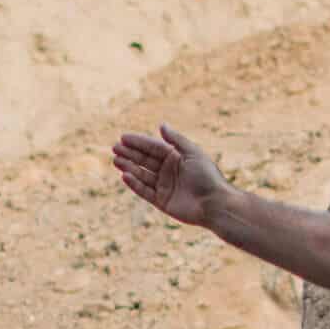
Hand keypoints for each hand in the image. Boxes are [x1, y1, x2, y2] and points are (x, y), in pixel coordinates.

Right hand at [111, 125, 228, 227]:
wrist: (214, 203)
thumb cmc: (207, 176)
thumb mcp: (192, 153)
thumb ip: (176, 140)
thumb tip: (161, 125)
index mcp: (176, 158)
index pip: (153, 148)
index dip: (138, 142)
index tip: (123, 137)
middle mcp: (168, 171)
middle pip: (145, 160)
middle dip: (130, 154)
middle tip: (114, 148)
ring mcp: (164, 186)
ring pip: (142, 175)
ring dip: (129, 167)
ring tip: (116, 160)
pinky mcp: (162, 201)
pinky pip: (145, 191)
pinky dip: (135, 184)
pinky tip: (125, 176)